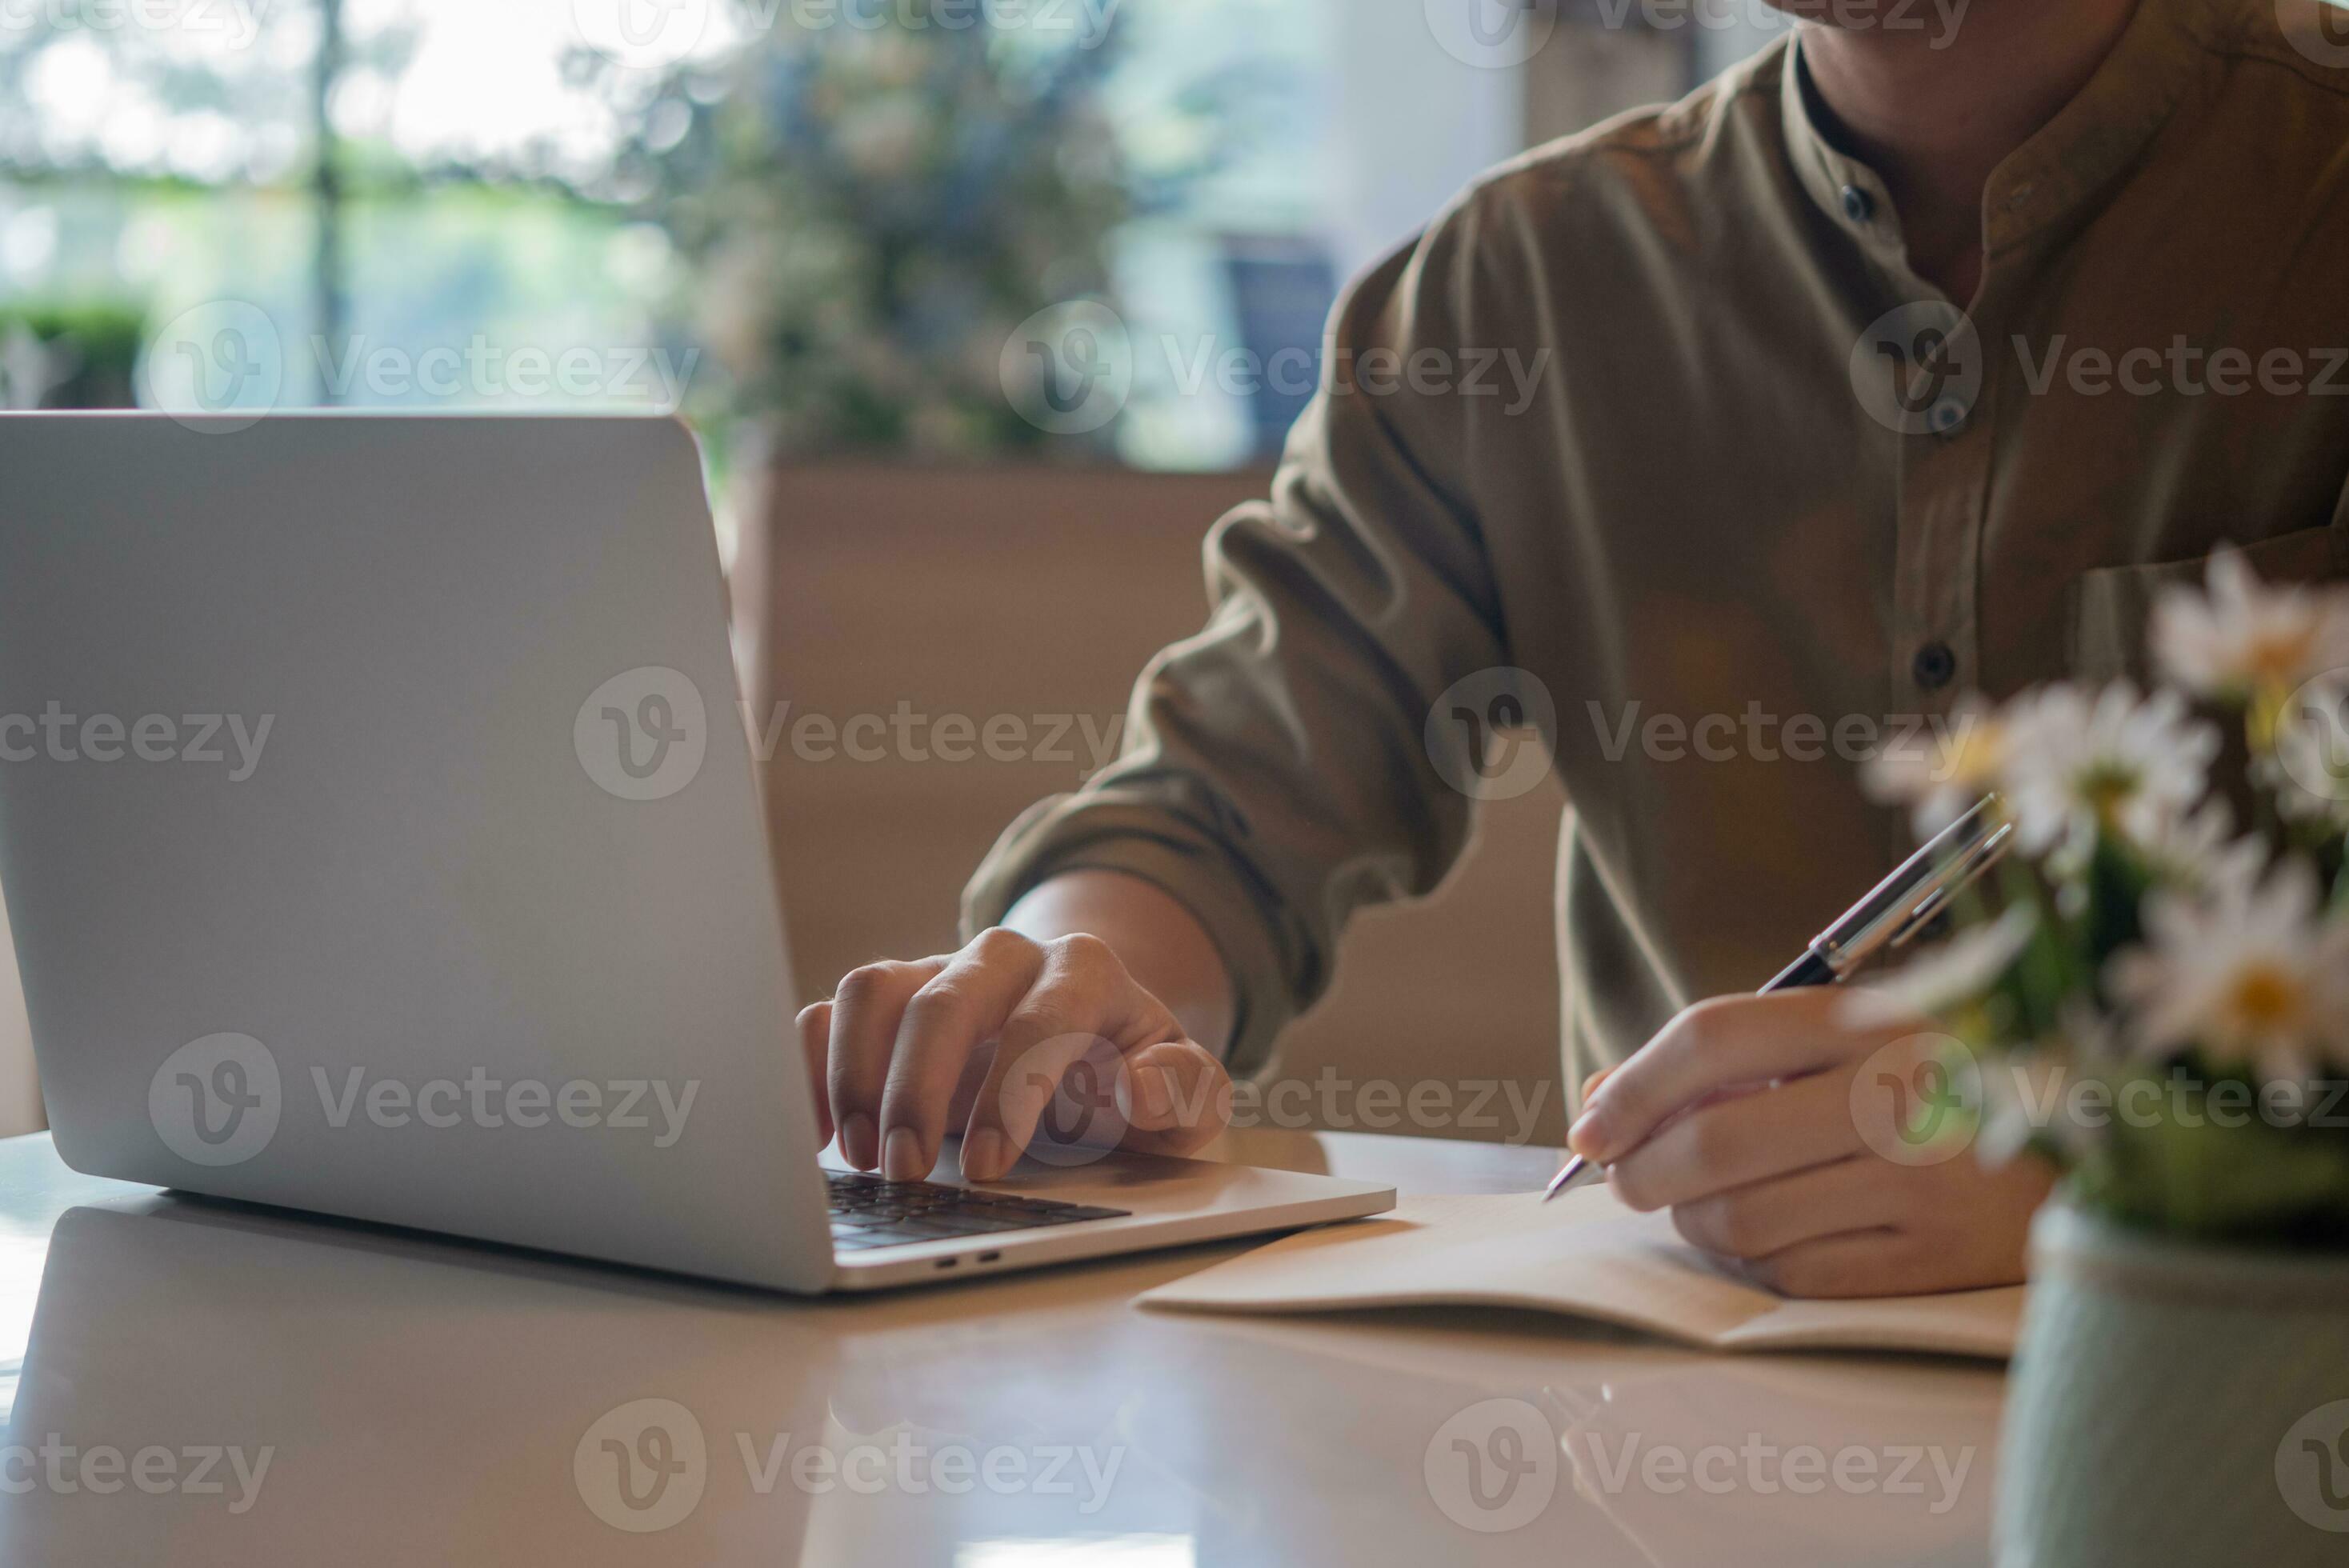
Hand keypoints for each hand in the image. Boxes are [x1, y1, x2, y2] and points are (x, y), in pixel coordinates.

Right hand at [797, 928, 1233, 1183]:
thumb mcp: (1188, 1097)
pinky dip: (808, 1067)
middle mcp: (1005, 958)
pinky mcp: (891, 1001)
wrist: (1099, 1047)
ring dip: (856, 1075)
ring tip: (863, 1158)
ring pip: (874, 991)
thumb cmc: (1137, 1079)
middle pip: (945, 999)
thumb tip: (1138, 1089)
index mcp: (1084, 971)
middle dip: (918, 1089)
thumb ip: (1183, 1093)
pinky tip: (818, 1136)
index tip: (986, 1168)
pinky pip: (829, 1012)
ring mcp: (939, 971)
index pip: (1041, 1019)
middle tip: (907, 1173)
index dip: (1010, 1093)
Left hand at [1564, 990, 2053, 1297]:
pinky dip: (1759, 1262)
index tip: (1591, 1126)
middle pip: (1711, 1141)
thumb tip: (1595, 1101)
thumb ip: (1722, 1064)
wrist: (2090, 1144)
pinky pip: (1795, 1274)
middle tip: (1630, 1180)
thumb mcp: (1839, 1043)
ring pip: (1741, 1219)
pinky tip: (1778, 1235)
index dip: (1631, 1086)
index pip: (1711, 1038)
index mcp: (1866, 1019)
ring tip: (1710, 1206)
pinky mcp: (1936, 1258)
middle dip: (1642, 1171)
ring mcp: (1921, 1180)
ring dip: (1696, 1222)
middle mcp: (1896, 1094)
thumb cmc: (1931, 1084)